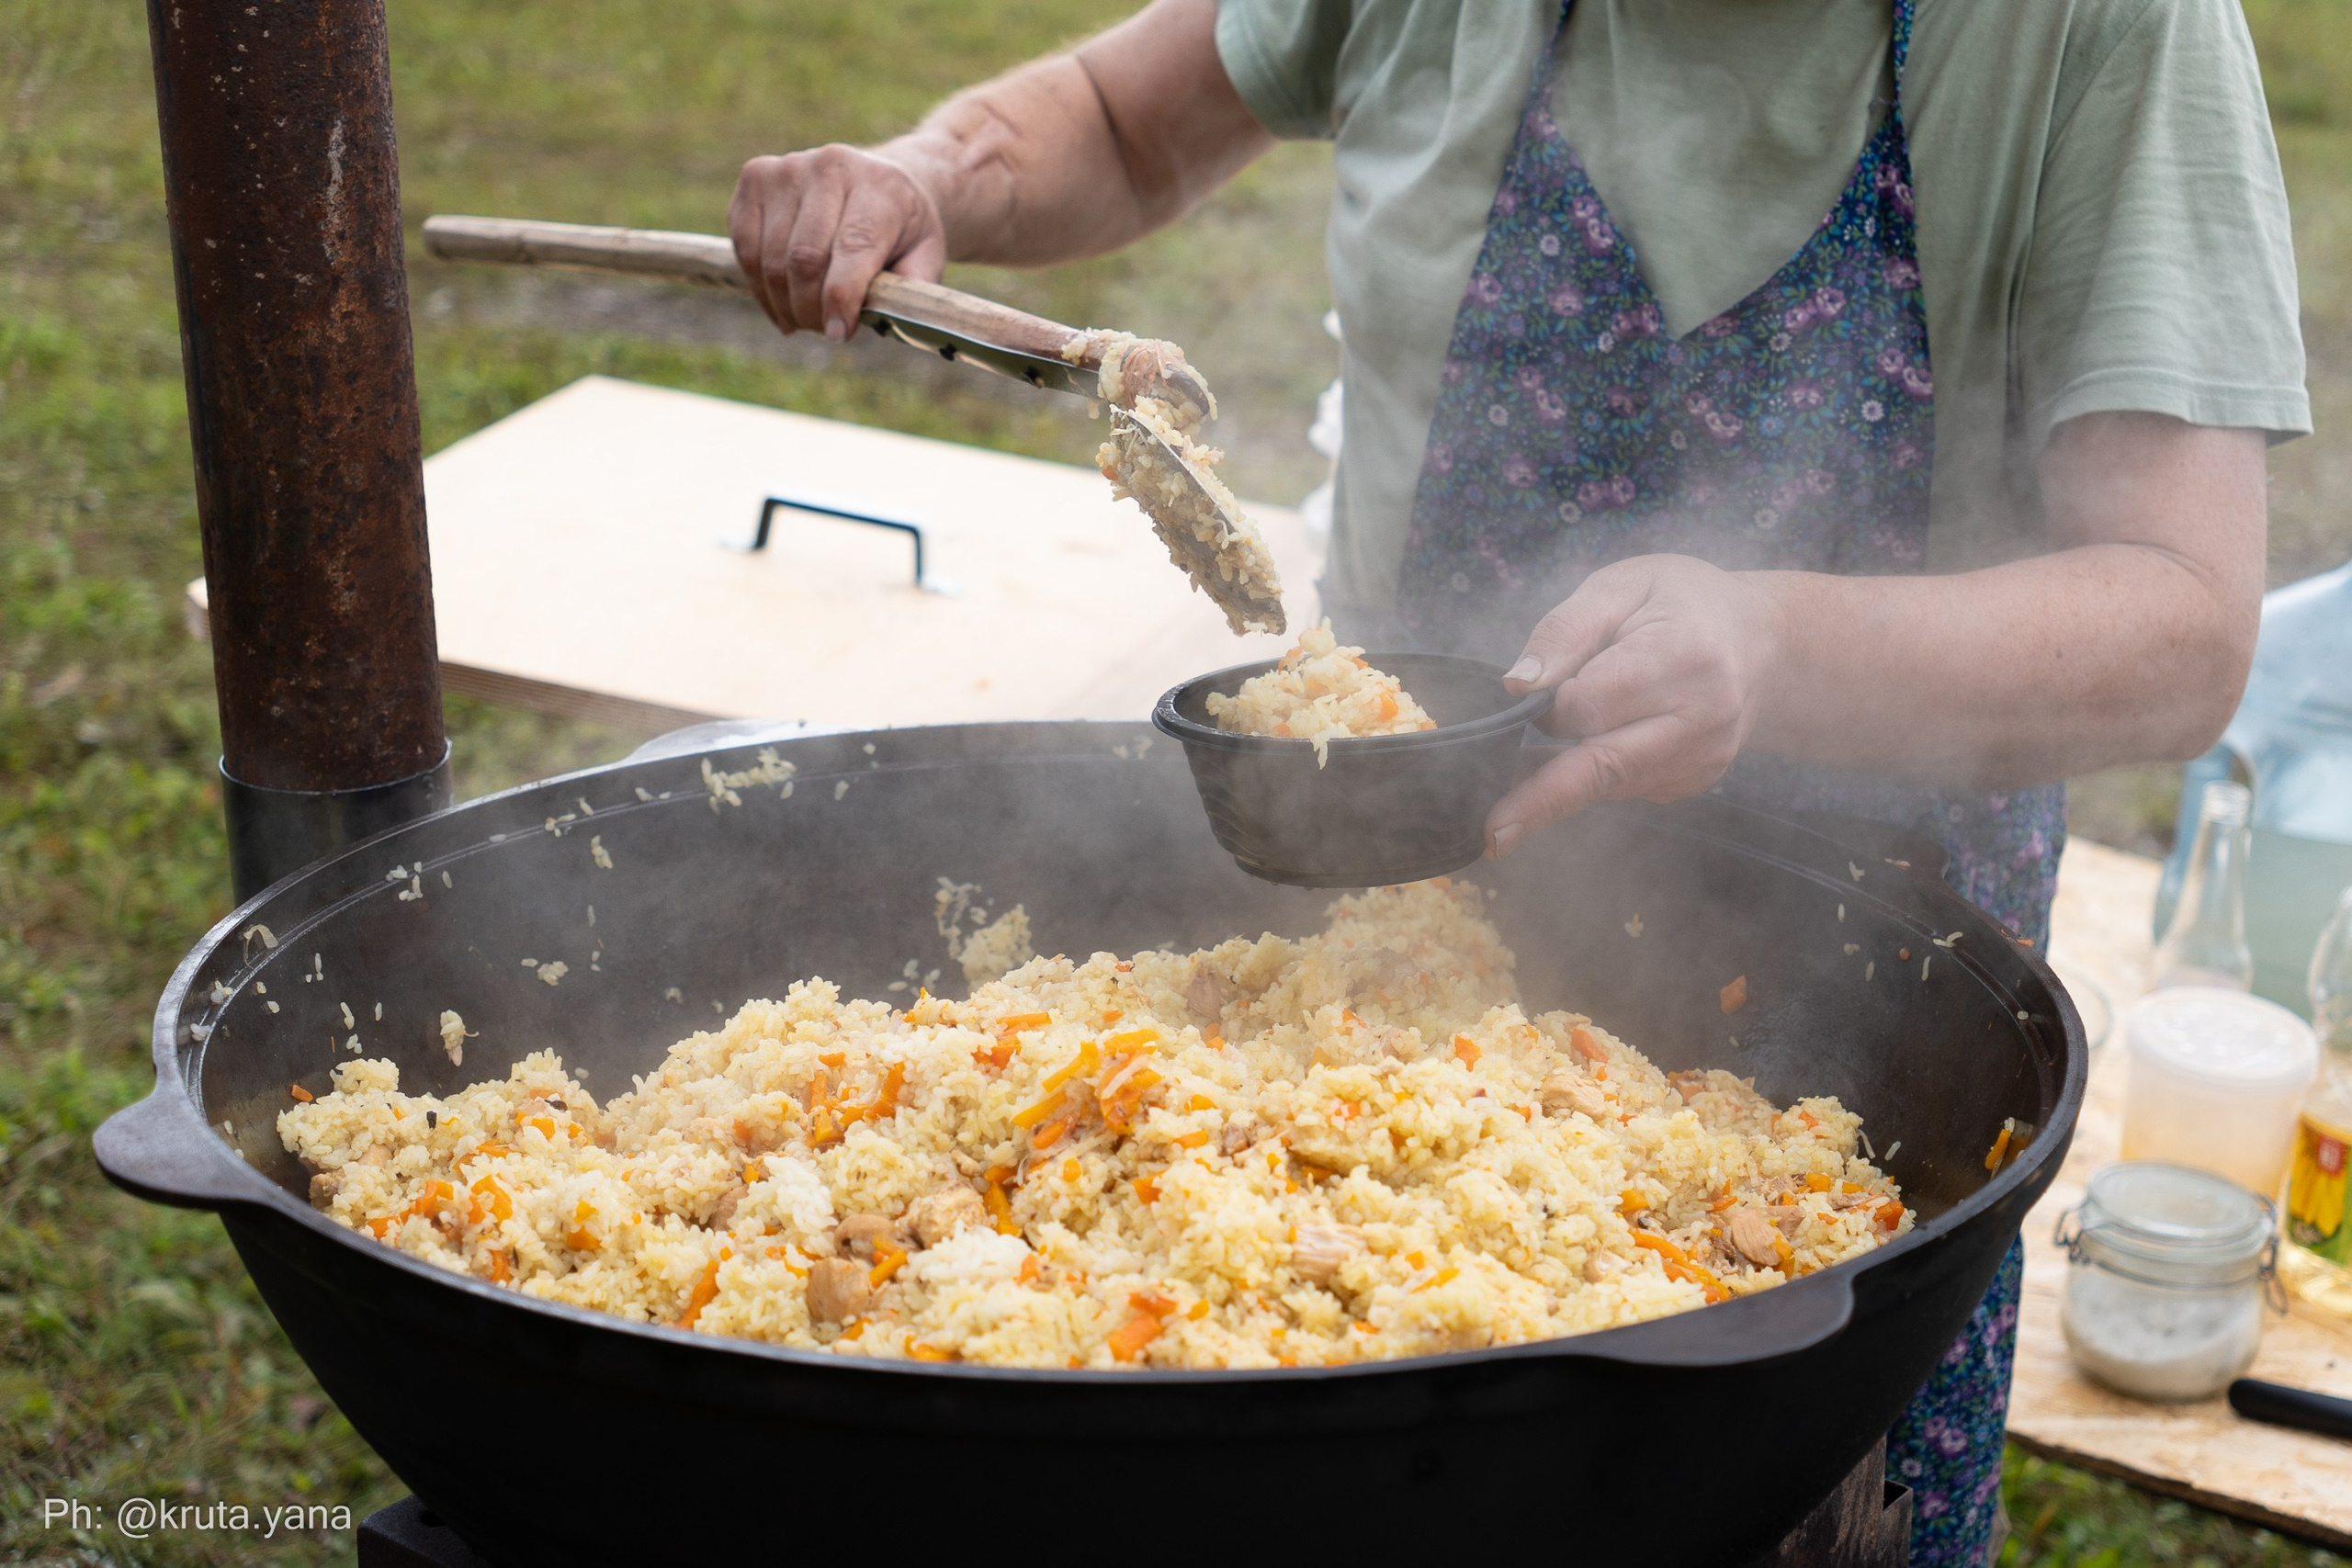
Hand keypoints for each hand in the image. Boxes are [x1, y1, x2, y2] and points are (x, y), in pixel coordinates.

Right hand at [727, 144, 946, 339]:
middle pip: (804, 259)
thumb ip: (912, 287)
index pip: (852, 247)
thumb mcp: (925, 255)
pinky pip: (745, 248)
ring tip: (805, 319)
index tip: (838, 334)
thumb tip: (894, 317)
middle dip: (810, 310)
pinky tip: (781, 302)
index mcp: (879, 186)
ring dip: (784, 305)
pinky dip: (760, 288)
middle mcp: (830, 167)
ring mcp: (787, 169)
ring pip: (771, 260)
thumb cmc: (901, 229)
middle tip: (824, 331)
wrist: (876, 181)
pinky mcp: (755, 177)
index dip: (840, 299)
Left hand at [1485, 555, 1781, 856]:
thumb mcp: (1621, 586)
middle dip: (1540, 800)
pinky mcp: (1693, 781)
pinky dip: (1591, 778)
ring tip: (1515, 786)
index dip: (1553, 704)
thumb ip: (1565, 630)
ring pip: (1608, 784)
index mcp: (1684, 657)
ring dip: (1558, 784)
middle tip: (1493, 833)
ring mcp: (1702, 759)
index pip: (1592, 704)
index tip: (1536, 691)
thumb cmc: (1680, 603)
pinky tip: (1584, 752)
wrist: (1759, 643)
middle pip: (1603, 767)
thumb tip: (1519, 683)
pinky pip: (1624, 788)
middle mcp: (1702, 718)